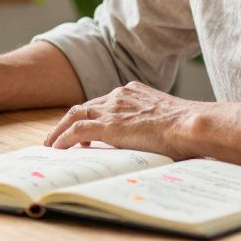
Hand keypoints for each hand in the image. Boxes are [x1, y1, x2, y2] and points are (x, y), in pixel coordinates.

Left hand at [43, 81, 199, 158]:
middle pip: (85, 107)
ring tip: (51, 144)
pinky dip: (63, 139)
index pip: (103, 102)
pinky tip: (57, 149)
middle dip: (69, 121)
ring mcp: (112, 109)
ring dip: (59, 130)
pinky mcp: (108, 126)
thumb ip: (153, 123)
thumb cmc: (187, 127)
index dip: (90, 115)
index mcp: (132, 91)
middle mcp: (118, 96)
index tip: (84, 128)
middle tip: (58, 135)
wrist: (189, 124)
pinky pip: (77, 131)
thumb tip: (156, 139)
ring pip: (74, 115)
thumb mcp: (167, 118)